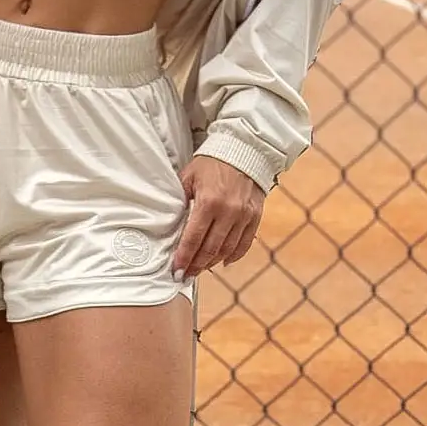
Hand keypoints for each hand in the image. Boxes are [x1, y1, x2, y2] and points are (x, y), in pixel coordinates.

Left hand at [172, 155, 264, 280]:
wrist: (242, 151)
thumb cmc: (211, 163)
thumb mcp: (189, 177)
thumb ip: (181, 200)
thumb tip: (171, 223)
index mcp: (208, 201)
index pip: (194, 238)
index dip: (184, 257)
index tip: (176, 270)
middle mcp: (228, 212)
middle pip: (210, 248)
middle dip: (196, 265)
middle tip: (185, 275)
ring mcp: (244, 216)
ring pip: (227, 249)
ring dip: (213, 262)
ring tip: (200, 269)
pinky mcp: (255, 216)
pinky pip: (245, 243)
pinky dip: (234, 255)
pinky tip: (223, 262)